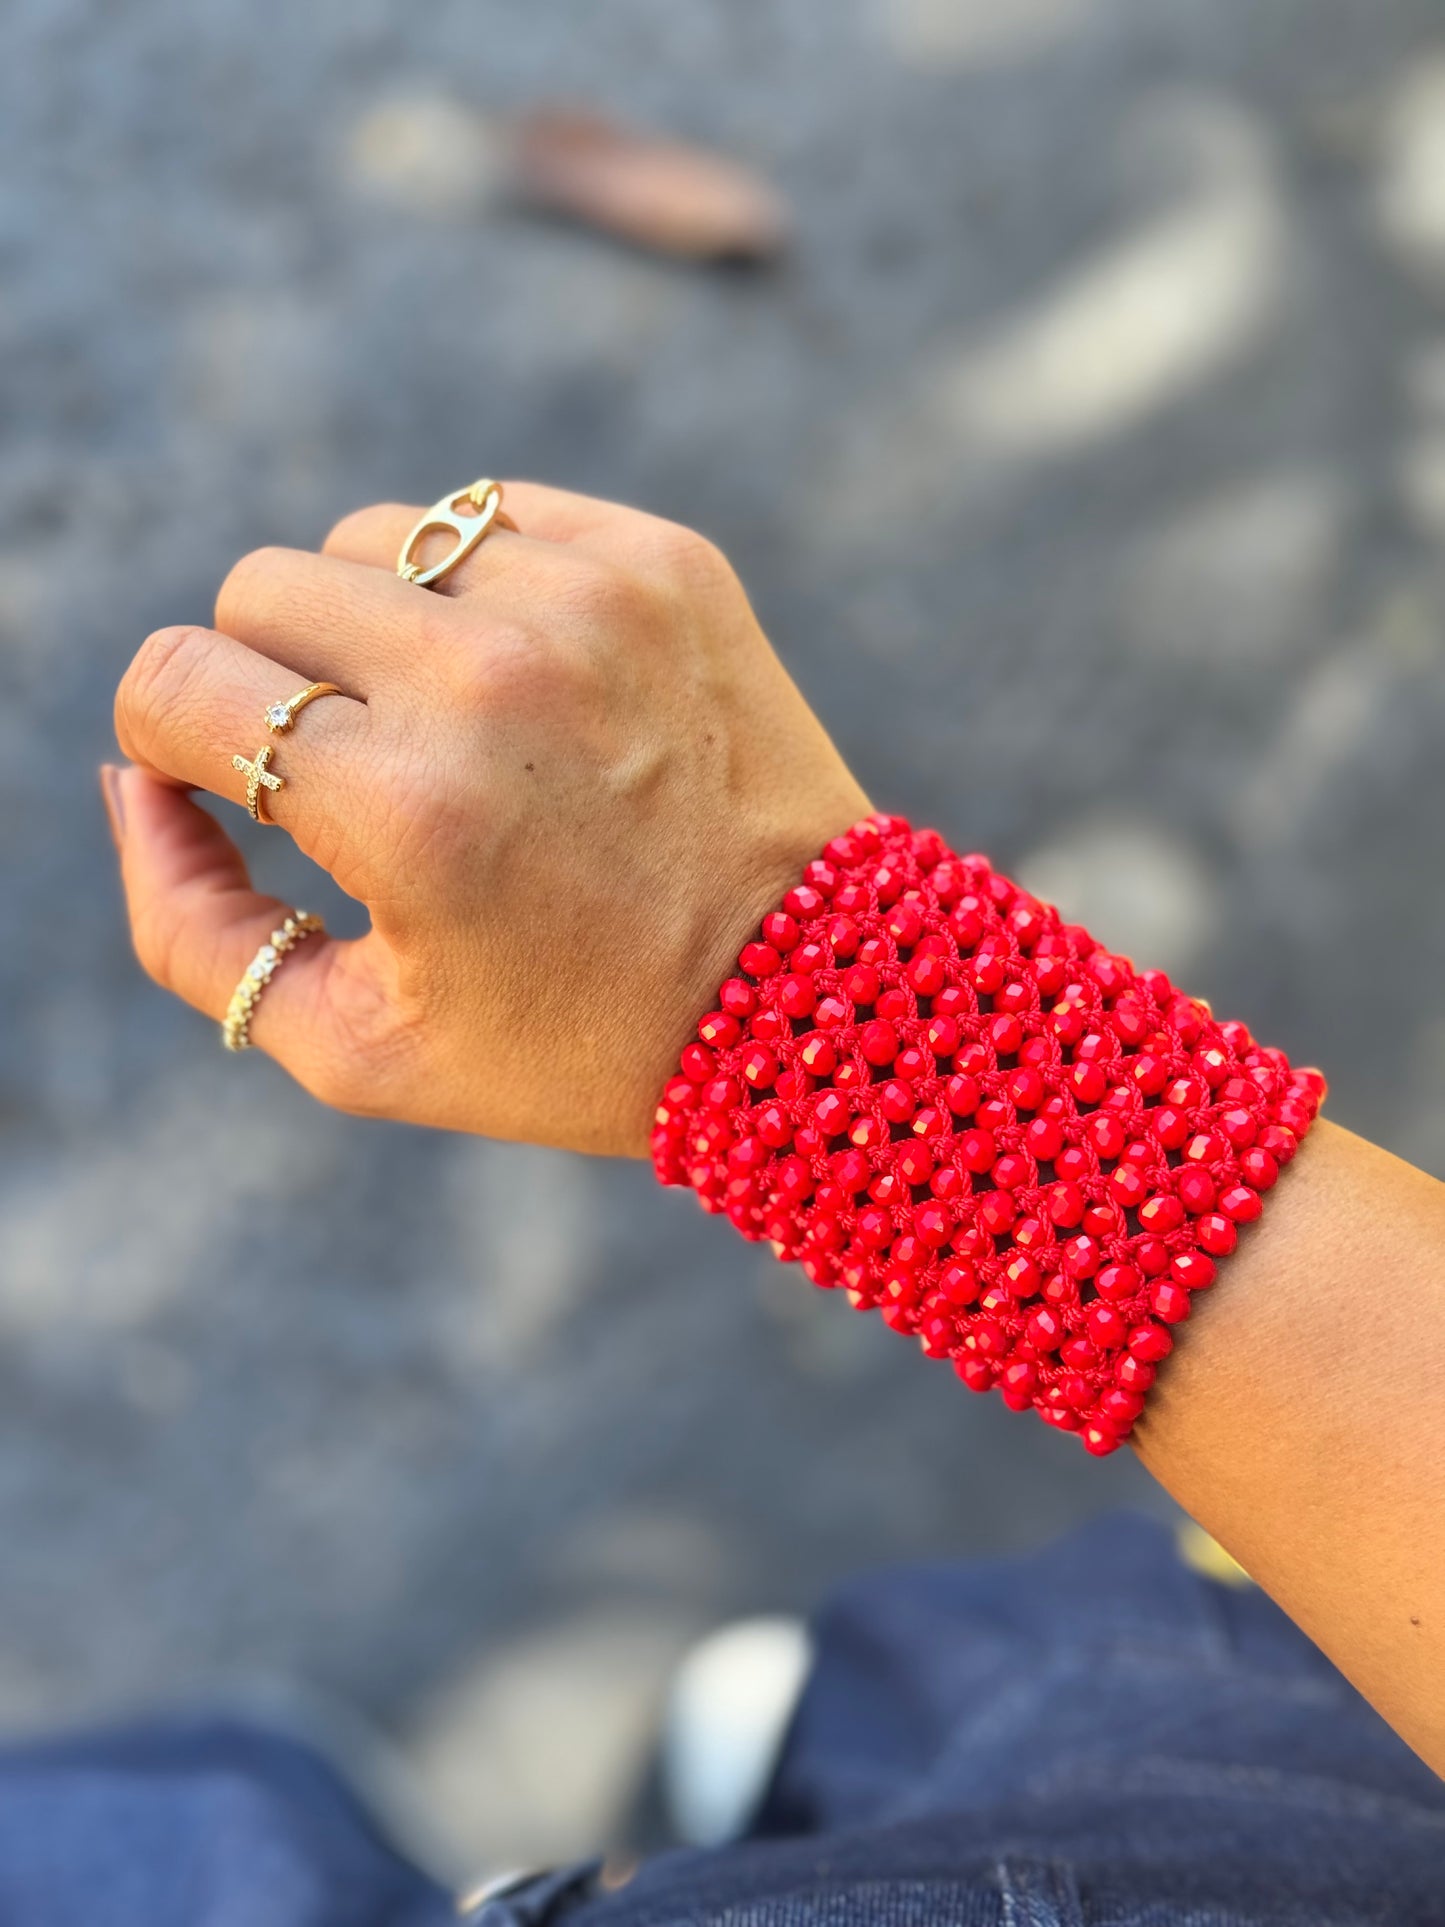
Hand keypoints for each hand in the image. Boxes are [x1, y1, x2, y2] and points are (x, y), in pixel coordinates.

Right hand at [109, 484, 868, 1153]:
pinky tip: (533, 683)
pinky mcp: (667, 560)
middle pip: (263, 587)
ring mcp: (591, 601)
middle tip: (354, 769)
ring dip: (381, 624)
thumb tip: (132, 782)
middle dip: (272, 679)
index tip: (233, 785)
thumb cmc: (572, 1042)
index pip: (176, 681)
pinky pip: (493, 515)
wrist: (808, 999)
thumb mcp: (356, 1048)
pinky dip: (483, 588)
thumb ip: (189, 926)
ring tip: (455, 730)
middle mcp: (492, 680)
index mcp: (402, 810)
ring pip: (378, 535)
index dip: (174, 738)